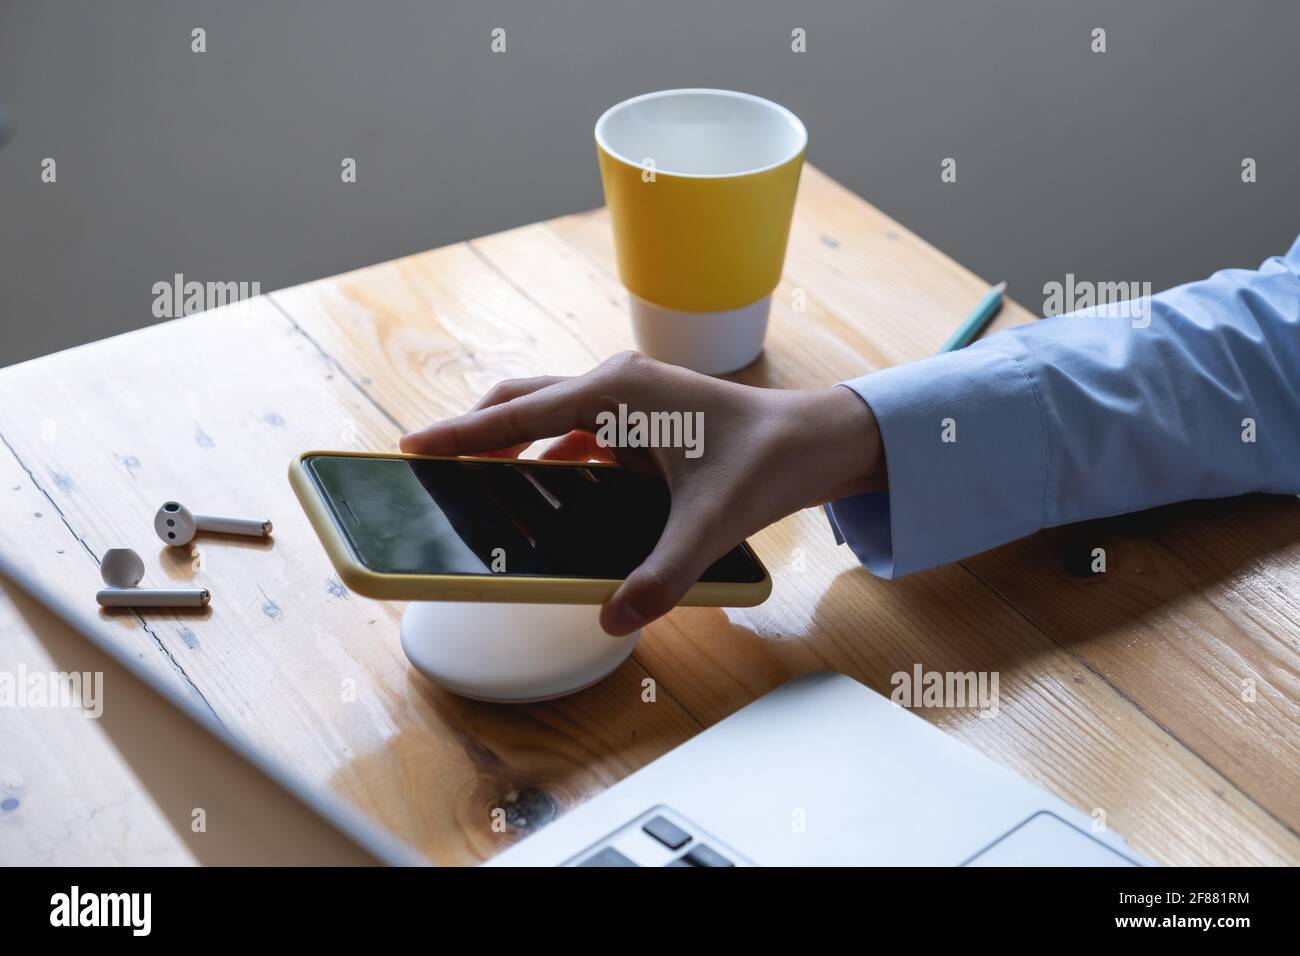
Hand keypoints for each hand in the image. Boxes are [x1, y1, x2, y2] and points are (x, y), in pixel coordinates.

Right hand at [400, 351, 884, 635]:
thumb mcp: (712, 522)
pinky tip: (544, 497)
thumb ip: (663, 573)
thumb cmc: (768, 462)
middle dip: (476, 435)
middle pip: (522, 404)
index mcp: (620, 392)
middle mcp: (616, 385)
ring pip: (546, 416)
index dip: (462, 434)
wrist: (815, 440)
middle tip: (433, 473)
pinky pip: (575, 434)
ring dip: (512, 448)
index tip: (411, 448)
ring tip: (478, 491)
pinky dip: (549, 459)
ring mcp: (627, 399)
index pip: (521, 413)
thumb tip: (612, 617)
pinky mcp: (638, 419)